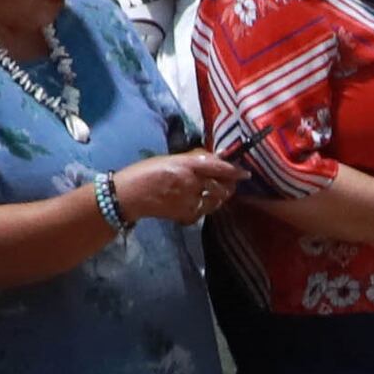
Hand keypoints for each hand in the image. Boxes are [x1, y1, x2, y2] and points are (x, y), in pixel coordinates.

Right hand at [118, 148, 243, 225]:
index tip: (246, 173)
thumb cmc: (145, 172)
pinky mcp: (186, 215)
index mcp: (186, 165)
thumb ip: (194, 160)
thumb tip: (216, 158)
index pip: (218, 168)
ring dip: (219, 197)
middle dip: (229, 186)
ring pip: (216, 201)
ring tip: (215, 192)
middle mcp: (191, 183)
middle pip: (222, 187)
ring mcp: (189, 201)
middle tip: (229, 183)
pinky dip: (205, 206)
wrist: (128, 195)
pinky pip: (204, 211)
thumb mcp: (170, 159)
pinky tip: (199, 202)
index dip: (235, 171)